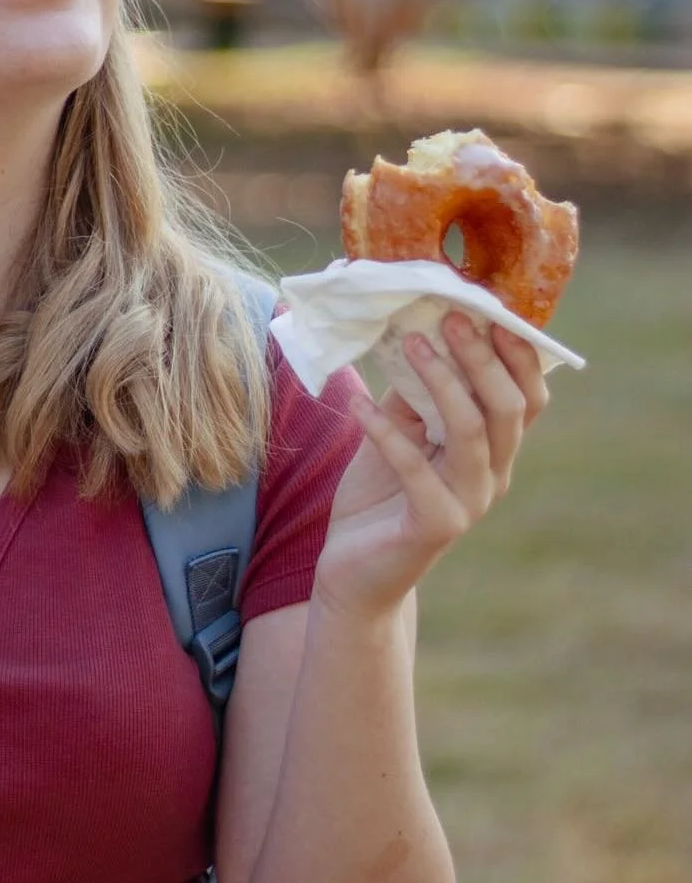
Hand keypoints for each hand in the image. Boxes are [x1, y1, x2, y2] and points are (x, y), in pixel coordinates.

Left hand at [313, 311, 549, 621]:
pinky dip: (385, 431)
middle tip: (451, 318)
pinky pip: (415, 469)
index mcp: (495, 450)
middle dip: (482, 358)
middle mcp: (494, 476)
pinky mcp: (435, 526)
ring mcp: (469, 504)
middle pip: (509, 408)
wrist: (354, 573)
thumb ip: (414, 392)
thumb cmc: (379, 496)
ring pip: (472, 432)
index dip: (518, 354)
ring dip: (442, 382)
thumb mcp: (399, 432)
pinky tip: (357, 404)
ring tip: (411, 344)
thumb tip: (414, 330)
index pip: (528, 397)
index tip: (492, 308)